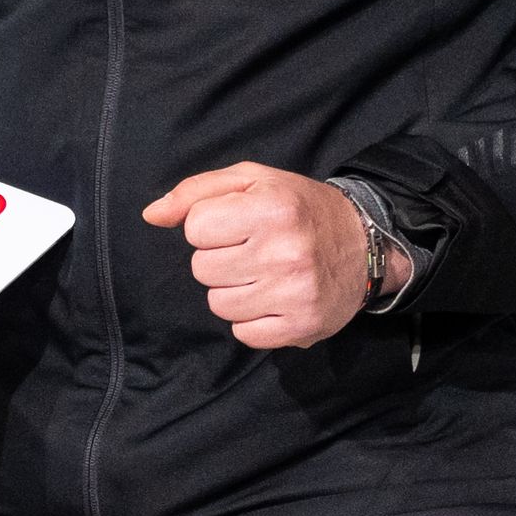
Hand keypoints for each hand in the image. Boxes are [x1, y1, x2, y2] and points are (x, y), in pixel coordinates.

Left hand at [140, 161, 373, 351]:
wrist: (365, 243)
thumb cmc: (298, 208)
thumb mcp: (252, 182)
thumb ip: (196, 192)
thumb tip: (151, 215)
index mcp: (272, 208)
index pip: (195, 229)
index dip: (210, 226)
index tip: (237, 225)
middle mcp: (285, 251)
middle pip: (203, 270)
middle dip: (220, 260)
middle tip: (253, 251)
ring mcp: (296, 293)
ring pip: (219, 304)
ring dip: (233, 291)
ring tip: (264, 275)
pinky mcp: (302, 326)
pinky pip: (244, 333)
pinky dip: (252, 319)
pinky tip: (274, 299)